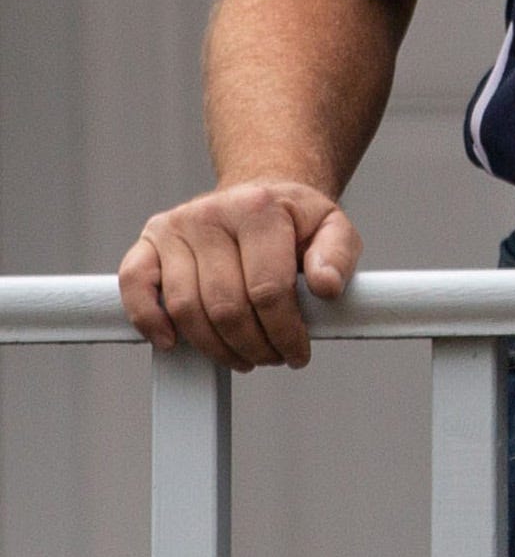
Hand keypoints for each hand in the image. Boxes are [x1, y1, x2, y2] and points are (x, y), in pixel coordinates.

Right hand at [117, 181, 361, 370]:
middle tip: (271, 357)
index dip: (285, 332)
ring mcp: (175, 227)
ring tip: (243, 355)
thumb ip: (338, 255)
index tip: (298, 352)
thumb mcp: (332, 228)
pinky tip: (173, 342)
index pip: (268, 289)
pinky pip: (135, 286)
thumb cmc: (295, 222)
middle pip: (226, 305)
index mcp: (259, 206)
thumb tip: (326, 286)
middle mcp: (211, 212)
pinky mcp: (148, 242)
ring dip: (215, 346)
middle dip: (253, 345)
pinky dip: (149, 320)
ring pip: (185, 307)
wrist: (260, 199)